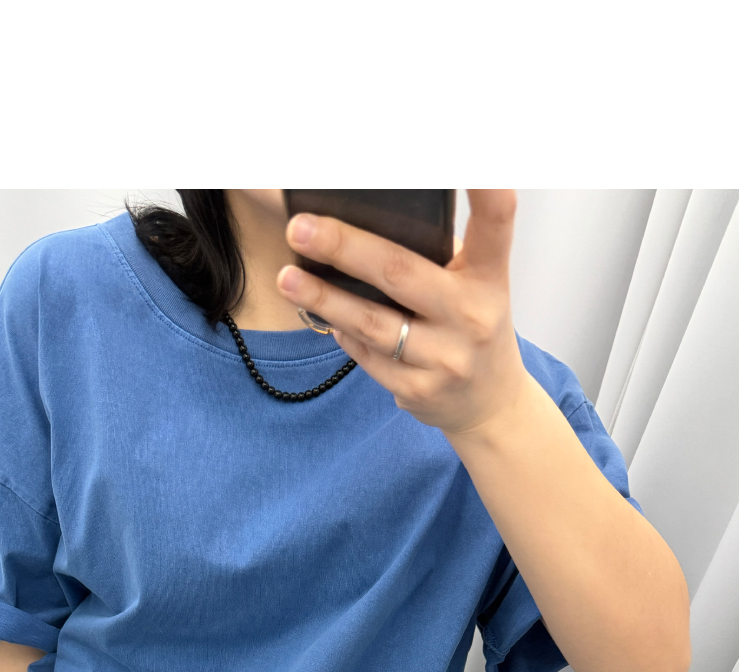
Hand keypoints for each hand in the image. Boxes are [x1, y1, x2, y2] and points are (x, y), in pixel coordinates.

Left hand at [278, 190, 529, 442]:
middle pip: (399, 272)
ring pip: (371, 323)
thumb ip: (438, 258)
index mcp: (489, 277)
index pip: (495, 224)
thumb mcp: (475, 287)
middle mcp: (472, 316)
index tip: (473, 157)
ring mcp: (445, 358)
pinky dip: (342, 333)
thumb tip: (362, 219)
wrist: (490, 404)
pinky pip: (367, 356)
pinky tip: (325, 316)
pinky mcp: (419, 391)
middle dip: (344, 247)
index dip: (486, 191)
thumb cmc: (472, 326)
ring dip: (324, 298)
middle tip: (300, 227)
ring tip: (287, 278)